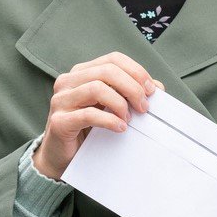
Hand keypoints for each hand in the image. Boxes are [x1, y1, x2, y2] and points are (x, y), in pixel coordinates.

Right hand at [34, 52, 160, 179]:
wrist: (63, 157)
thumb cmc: (88, 129)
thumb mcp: (111, 107)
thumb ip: (130, 93)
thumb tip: (156, 87)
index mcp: (81, 73)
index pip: (112, 59)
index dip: (135, 71)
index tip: (150, 90)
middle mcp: (68, 82)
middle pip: (106, 71)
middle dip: (131, 87)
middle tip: (143, 106)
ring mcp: (61, 100)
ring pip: (96, 88)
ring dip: (120, 103)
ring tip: (129, 119)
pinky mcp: (59, 121)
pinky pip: (88, 114)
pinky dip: (109, 120)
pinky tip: (120, 128)